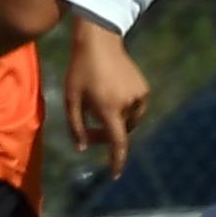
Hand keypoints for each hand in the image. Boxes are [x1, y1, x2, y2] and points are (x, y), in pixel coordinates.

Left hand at [65, 29, 149, 174]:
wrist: (99, 42)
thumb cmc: (80, 71)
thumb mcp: (71, 99)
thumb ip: (76, 127)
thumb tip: (83, 149)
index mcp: (109, 108)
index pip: (117, 142)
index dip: (117, 161)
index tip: (115, 174)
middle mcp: (128, 104)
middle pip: (119, 132)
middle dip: (105, 136)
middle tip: (88, 132)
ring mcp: (139, 95)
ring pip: (128, 122)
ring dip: (115, 123)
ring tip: (98, 111)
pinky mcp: (144, 88)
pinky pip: (135, 109)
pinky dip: (124, 110)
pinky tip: (110, 97)